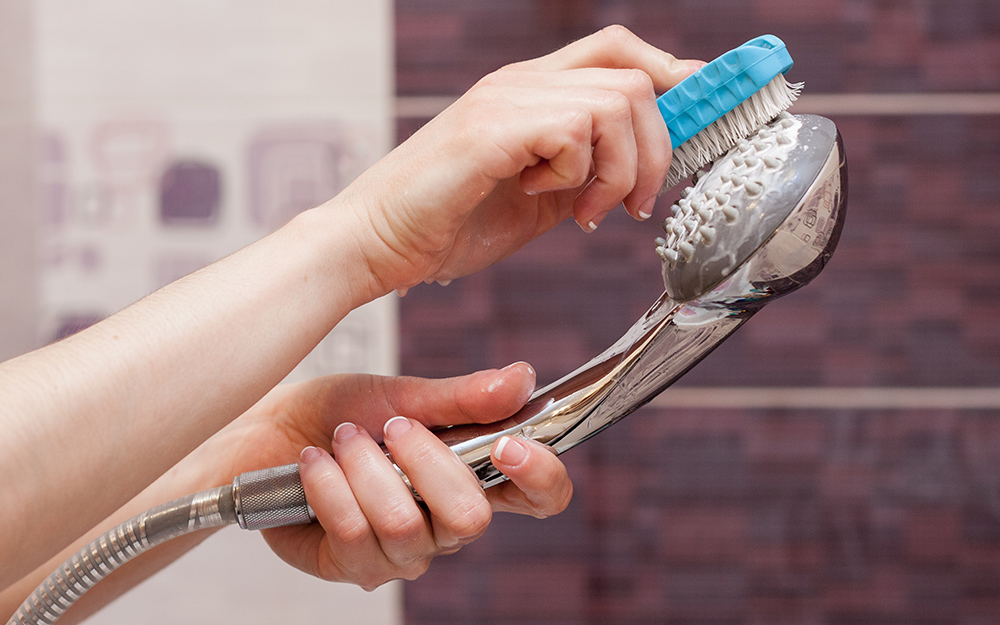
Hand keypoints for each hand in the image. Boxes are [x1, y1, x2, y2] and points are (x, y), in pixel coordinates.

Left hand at [200, 363, 569, 589]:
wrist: (268, 434)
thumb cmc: (339, 415)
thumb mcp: (401, 394)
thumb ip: (463, 396)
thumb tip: (522, 379)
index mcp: (472, 475)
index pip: (539, 496)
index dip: (541, 477)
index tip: (508, 445)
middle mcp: (446, 522)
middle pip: (472, 519)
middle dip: (425, 462)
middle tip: (391, 427)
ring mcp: (403, 550)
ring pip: (404, 527)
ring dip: (366, 469)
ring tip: (342, 440)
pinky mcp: (355, 566)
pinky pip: (356, 536)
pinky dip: (330, 487)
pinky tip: (315, 464)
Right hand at [327, 26, 703, 293]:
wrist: (379, 244)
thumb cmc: (452, 223)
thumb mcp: (541, 198)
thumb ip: (586, 173)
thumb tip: (645, 169)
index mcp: (532, 92)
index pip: (618, 52)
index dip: (673, 73)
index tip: (705, 109)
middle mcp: (521, 82)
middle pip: (634, 76)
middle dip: (658, 148)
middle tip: (635, 205)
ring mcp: (505, 99)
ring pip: (617, 101)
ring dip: (620, 169)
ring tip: (585, 210)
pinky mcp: (491, 129)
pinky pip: (574, 130)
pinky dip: (577, 175)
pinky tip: (540, 196)